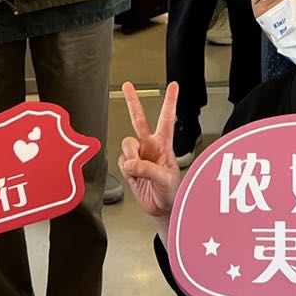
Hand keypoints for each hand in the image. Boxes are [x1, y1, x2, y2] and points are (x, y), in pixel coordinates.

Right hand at [119, 81, 181, 237]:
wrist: (162, 209)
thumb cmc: (171, 193)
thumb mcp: (165, 179)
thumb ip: (147, 169)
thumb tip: (130, 163)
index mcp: (164, 145)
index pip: (167, 119)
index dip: (170, 101)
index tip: (173, 85)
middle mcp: (150, 147)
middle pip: (139, 119)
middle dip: (133, 102)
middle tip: (127, 86)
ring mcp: (139, 156)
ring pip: (126, 144)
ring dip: (131, 156)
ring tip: (139, 169)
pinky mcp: (129, 167)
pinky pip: (121, 161)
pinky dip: (126, 168)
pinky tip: (134, 175)